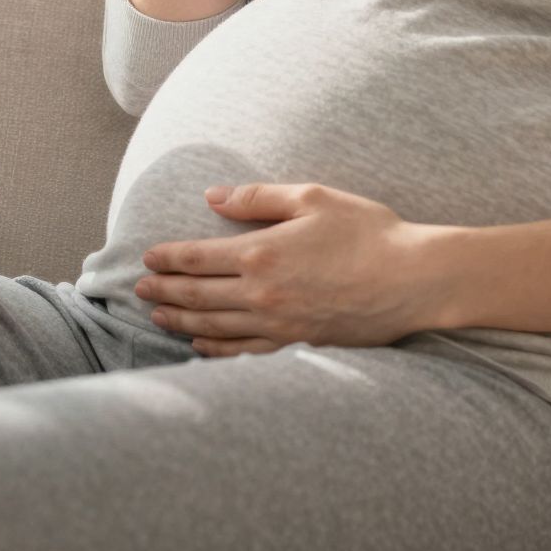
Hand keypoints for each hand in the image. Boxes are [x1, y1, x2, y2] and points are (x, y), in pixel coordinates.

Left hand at [135, 182, 444, 355]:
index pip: (197, 258)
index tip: (147, 257)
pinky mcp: (296, 346)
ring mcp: (277, 326)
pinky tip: (200, 345)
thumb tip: (212, 197)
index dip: (167, 258)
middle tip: (139, 289)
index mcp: (261, 254)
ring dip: (180, 321)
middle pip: (196, 296)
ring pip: (213, 327)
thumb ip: (258, 198)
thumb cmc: (368, 232)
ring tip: (159, 315)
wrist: (412, 280)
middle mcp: (261, 295)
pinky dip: (214, 350)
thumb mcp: (314, 198)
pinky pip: (242, 353)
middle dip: (163, 291)